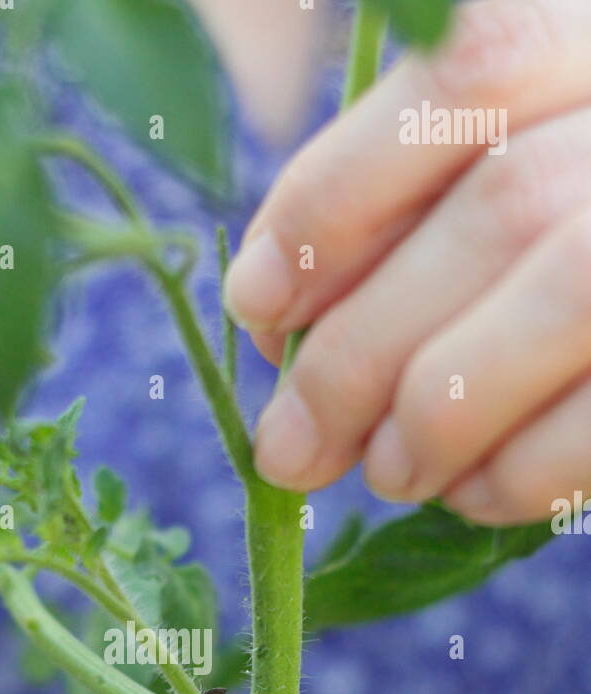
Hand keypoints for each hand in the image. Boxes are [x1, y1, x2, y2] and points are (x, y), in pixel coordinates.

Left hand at [224, 0, 590, 524]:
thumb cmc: (559, 235)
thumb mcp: (499, 172)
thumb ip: (403, 202)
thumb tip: (264, 307)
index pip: (465, 77)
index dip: (337, 198)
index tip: (256, 303)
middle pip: (501, 214)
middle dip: (359, 354)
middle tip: (290, 446)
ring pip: (565, 303)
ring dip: (432, 423)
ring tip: (388, 473)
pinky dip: (513, 477)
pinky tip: (471, 492)